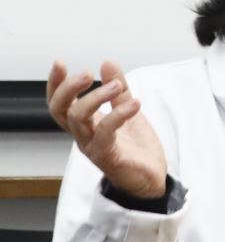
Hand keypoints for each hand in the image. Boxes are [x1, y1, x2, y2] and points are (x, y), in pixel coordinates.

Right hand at [46, 60, 166, 198]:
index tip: (60, 63)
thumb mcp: (128, 110)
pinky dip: (119, 115)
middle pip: (60, 110)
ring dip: (96, 97)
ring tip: (116, 85)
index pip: (60, 103)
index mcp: (85, 124)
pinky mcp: (107, 156)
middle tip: (87, 73)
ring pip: (78, 119)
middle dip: (68, 89)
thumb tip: (108, 63)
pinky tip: (135, 103)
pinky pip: (105, 133)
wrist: (152, 178)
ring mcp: (93, 146)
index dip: (55, 84)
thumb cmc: (136, 148)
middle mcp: (83, 135)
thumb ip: (118, 89)